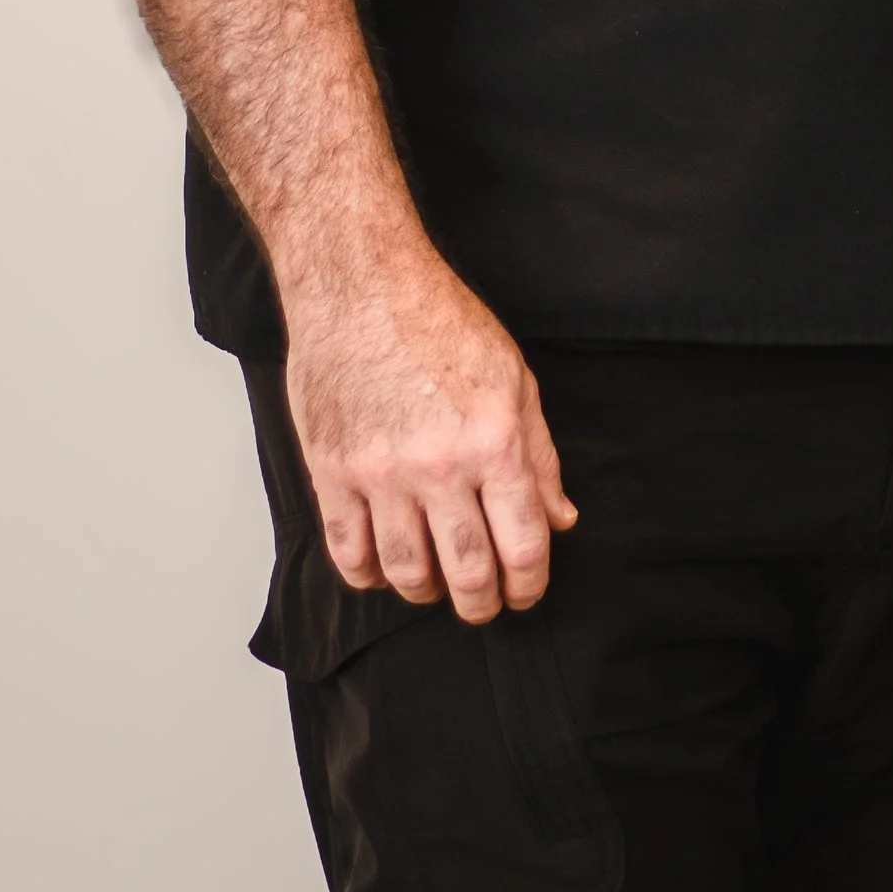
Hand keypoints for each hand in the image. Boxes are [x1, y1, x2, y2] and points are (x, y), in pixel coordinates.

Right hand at [285, 245, 576, 622]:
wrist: (360, 285)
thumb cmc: (440, 322)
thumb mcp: (515, 380)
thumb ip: (540, 457)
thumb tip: (561, 518)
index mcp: (494, 442)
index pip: (524, 543)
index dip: (530, 583)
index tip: (527, 591)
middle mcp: (439, 465)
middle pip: (468, 571)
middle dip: (483, 603)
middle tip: (485, 605)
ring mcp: (380, 472)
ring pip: (407, 571)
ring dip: (427, 592)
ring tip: (436, 586)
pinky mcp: (331, 471)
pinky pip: (348, 551)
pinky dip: (368, 574)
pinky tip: (383, 568)